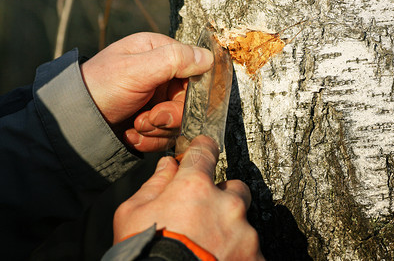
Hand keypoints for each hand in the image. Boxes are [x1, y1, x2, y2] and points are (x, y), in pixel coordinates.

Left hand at [80, 33, 212, 151]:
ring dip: (157, 130)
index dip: (189, 93)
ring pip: (179, 122)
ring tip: (135, 127)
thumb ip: (174, 60)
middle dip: (169, 116)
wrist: (74, 121)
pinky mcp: (152, 121)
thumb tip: (208, 56)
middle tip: (148, 119)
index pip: (195, 71)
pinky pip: (166, 135)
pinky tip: (132, 135)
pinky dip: (150, 140)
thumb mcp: (137, 69)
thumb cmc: (100, 86)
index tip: (172, 104)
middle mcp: (162, 76)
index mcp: (159, 53)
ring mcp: (158, 100)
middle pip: (189, 101)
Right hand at [113, 136, 263, 259]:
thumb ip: (154, 184)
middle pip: (235, 188)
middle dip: (223, 198)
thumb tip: (168, 166)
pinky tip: (216, 260)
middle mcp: (226, 205)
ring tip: (208, 249)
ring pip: (242, 222)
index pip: (205, 152)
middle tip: (205, 217)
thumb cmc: (142, 252)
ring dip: (229, 230)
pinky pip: (250, 250)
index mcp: (195, 187)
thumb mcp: (132, 214)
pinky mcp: (255, 258)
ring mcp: (244, 233)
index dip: (202, 149)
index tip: (203, 150)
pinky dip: (237, 254)